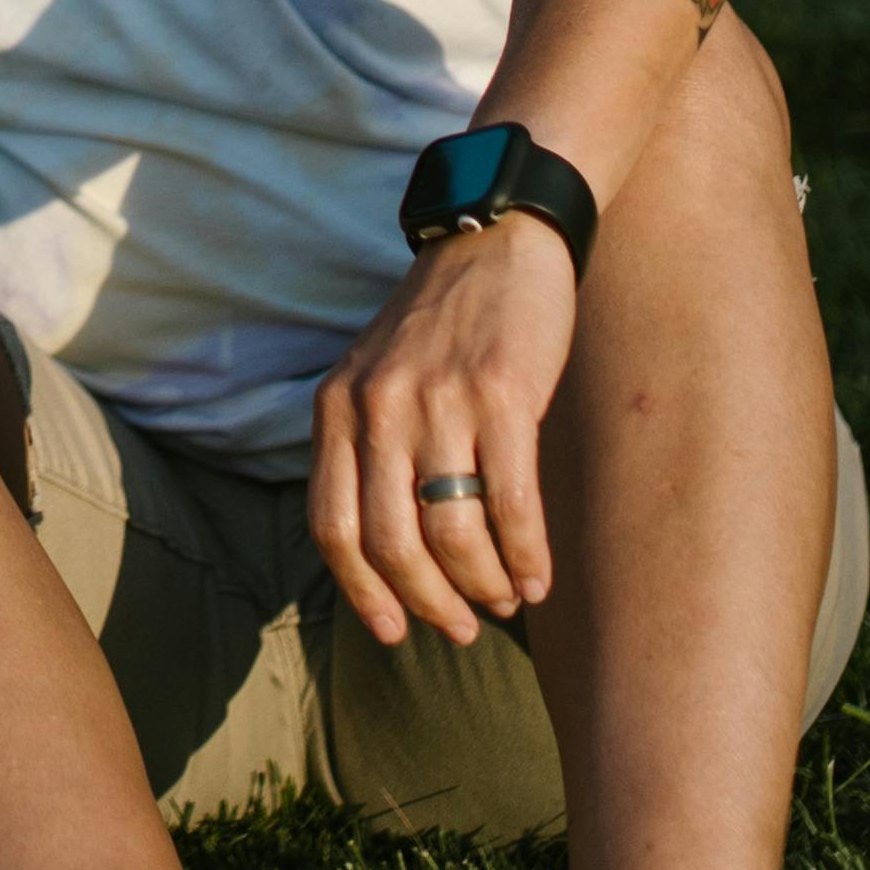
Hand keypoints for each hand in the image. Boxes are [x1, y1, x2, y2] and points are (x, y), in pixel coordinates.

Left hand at [308, 215, 574, 648]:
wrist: (498, 238)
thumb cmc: (442, 324)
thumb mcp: (374, 377)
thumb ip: (365, 450)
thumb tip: (386, 557)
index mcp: (337, 408)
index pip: (331, 526)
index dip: (362, 591)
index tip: (393, 631)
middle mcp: (378, 407)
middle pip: (390, 542)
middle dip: (428, 602)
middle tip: (460, 629)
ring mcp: (439, 400)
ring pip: (452, 531)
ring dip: (482, 584)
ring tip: (503, 600)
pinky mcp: (502, 394)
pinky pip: (512, 502)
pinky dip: (526, 555)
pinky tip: (538, 580)